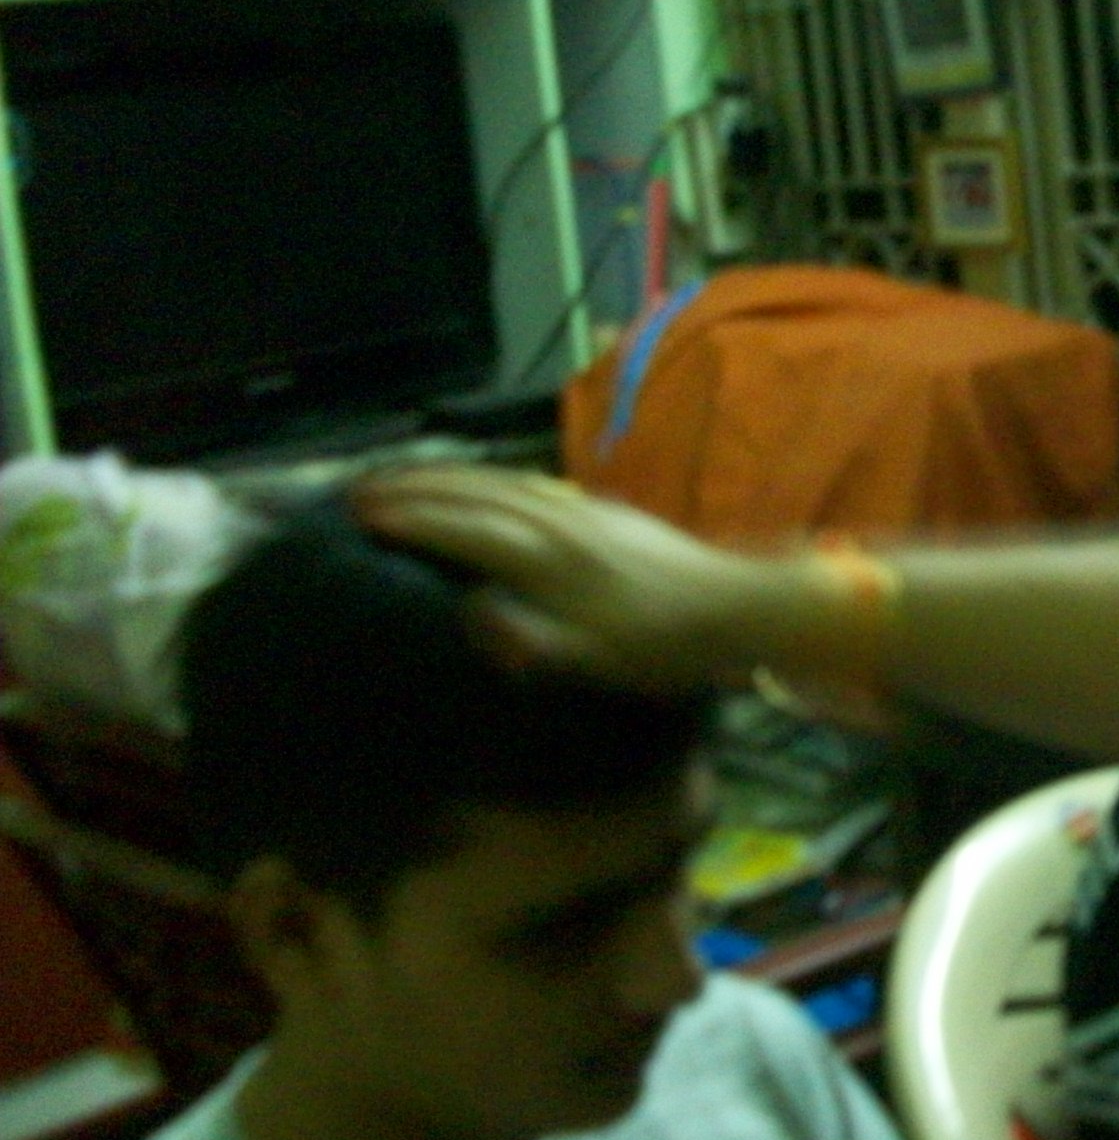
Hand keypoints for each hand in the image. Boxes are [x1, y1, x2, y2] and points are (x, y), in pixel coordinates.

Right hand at [351, 466, 848, 695]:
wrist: (737, 607)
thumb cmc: (661, 647)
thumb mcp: (594, 662)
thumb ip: (528, 640)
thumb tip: (468, 610)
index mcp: (549, 559)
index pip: (464, 529)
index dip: (411, 520)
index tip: (359, 514)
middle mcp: (562, 523)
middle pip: (477, 493)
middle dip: (416, 487)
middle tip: (360, 487)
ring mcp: (586, 512)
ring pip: (504, 482)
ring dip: (450, 477)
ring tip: (406, 478)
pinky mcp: (607, 513)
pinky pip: (532, 484)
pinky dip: (493, 479)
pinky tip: (487, 486)